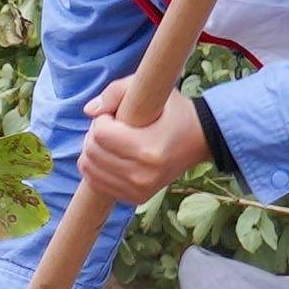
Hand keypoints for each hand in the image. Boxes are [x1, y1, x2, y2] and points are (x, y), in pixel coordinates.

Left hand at [75, 93, 212, 213]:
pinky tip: (112, 157)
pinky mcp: (136, 198)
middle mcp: (143, 175)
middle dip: (95, 135)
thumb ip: (116, 92)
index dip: (102, 119)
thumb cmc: (173, 112)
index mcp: (148, 150)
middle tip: (113, 127)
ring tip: (112, 142)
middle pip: (92, 152)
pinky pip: (97, 184)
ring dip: (94, 151)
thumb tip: (88, 111)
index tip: (116, 116)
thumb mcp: (152, 90)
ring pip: (90, 169)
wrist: (199, 141)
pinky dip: (97, 168)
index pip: (100, 134)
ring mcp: (139, 190)